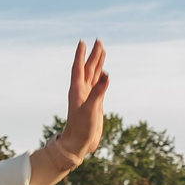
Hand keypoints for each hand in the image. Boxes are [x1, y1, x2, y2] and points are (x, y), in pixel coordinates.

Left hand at [32, 40, 107, 184]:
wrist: (78, 143)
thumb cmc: (81, 128)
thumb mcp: (90, 110)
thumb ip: (98, 93)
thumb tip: (106, 76)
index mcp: (77, 90)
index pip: (79, 68)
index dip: (80, 55)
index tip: (83, 42)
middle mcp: (82, 91)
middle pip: (88, 68)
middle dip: (93, 55)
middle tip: (98, 41)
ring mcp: (88, 96)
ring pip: (94, 75)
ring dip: (98, 63)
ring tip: (102, 51)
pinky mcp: (94, 103)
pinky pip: (98, 85)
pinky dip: (102, 77)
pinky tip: (104, 73)